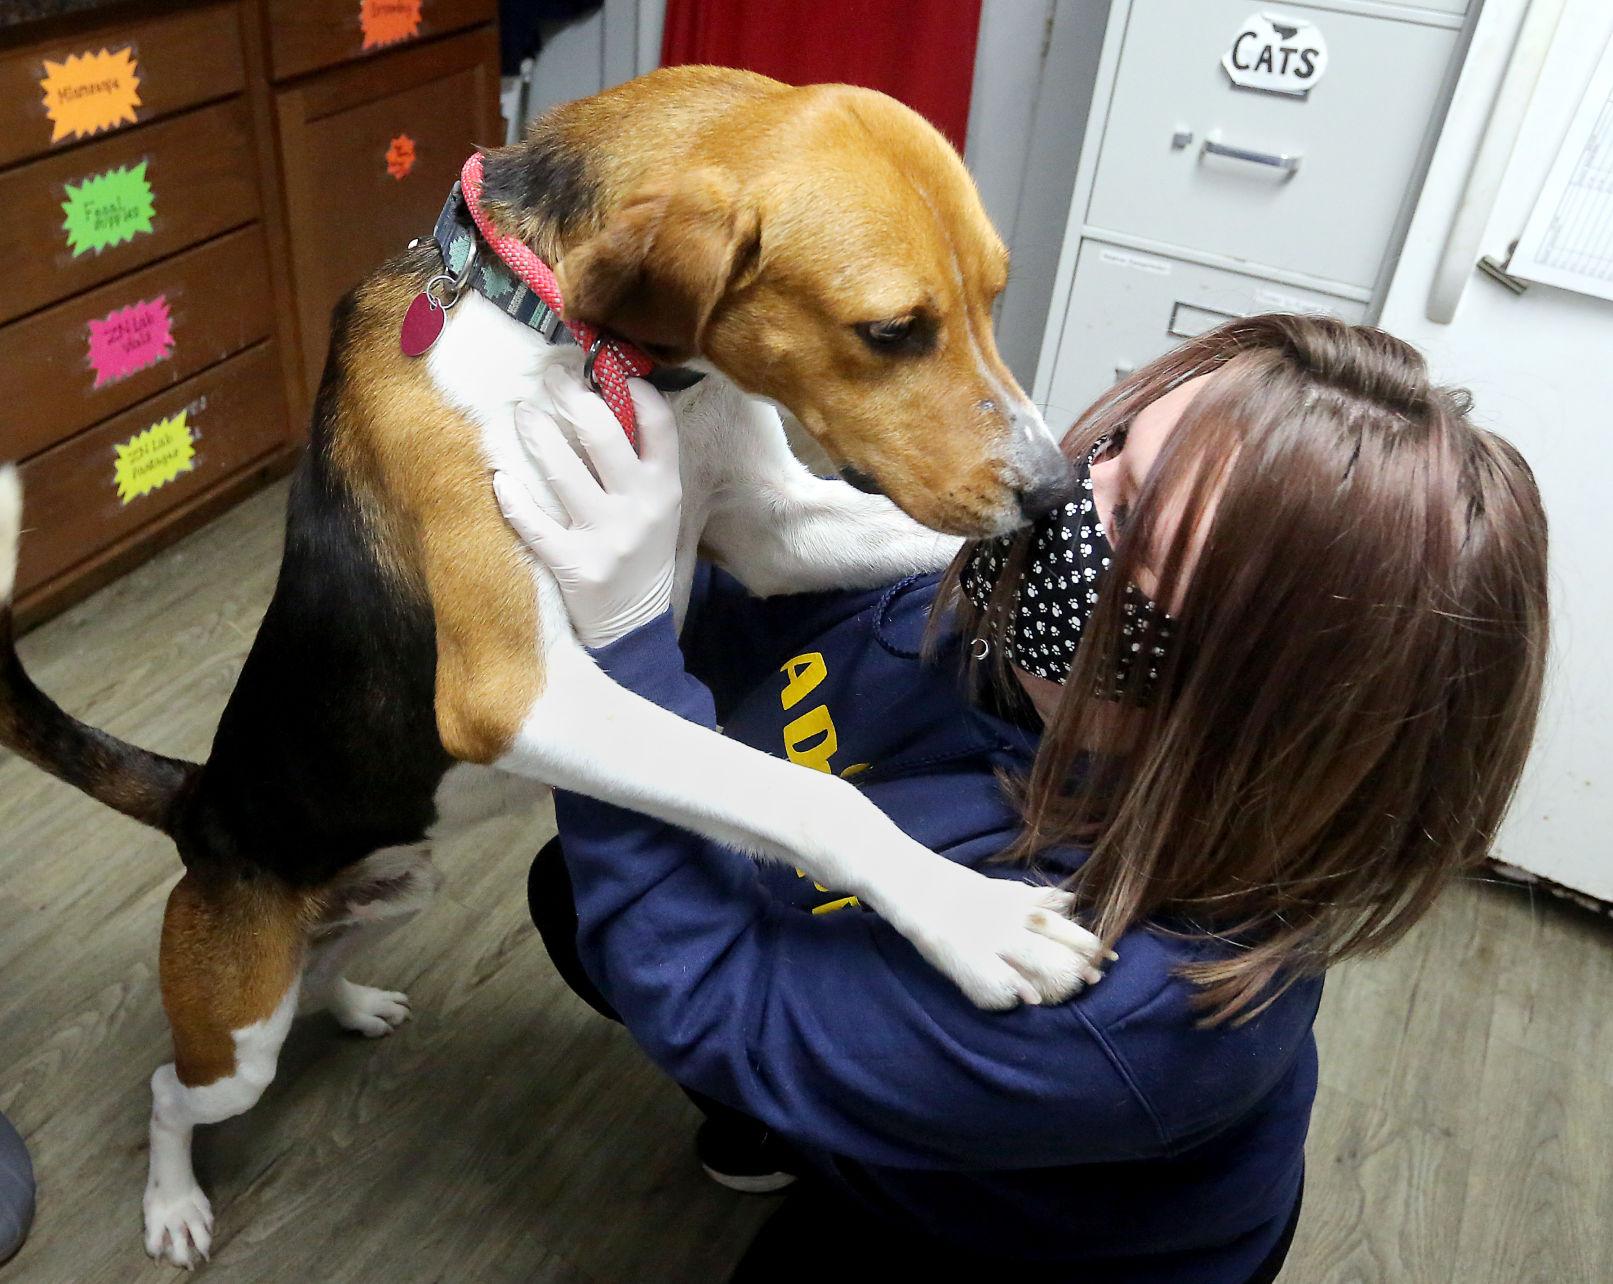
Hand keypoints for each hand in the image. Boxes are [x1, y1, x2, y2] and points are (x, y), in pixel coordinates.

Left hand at [494, 366, 680, 647]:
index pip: (657, 422)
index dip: (630, 387)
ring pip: (561, 469)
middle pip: (601, 433)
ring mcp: (607, 535)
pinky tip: (500, 479)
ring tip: (522, 413)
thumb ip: (641, 459)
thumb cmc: (641, 549)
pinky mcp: (574, 564)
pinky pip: (534, 522)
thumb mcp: (658, 504)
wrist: (634, 620)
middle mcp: (640, 507)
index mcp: (665, 487)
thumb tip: (605, 395)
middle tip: (550, 377)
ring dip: (535, 432)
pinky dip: (512, 497)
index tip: (604, 370)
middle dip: (569, 395)